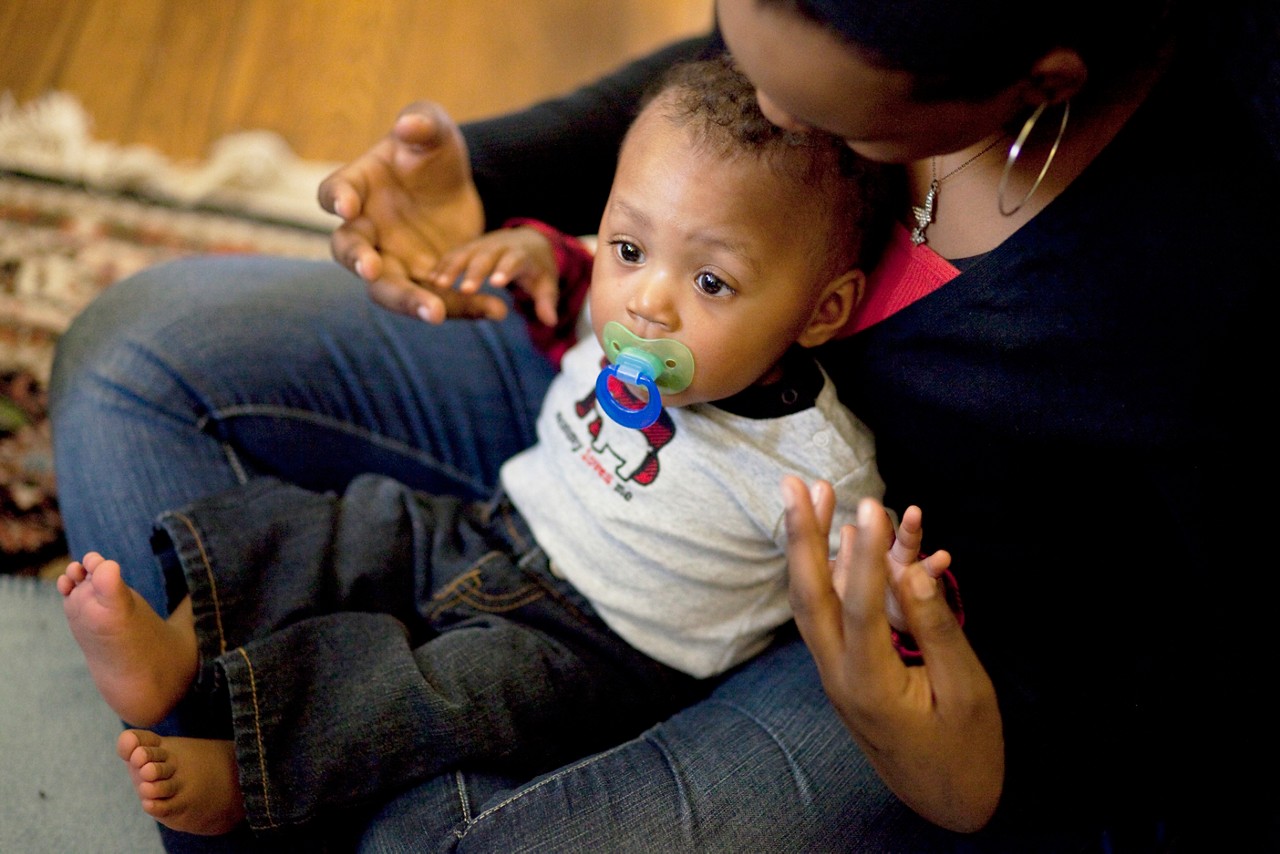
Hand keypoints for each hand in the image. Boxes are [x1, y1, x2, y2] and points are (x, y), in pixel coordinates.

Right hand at [318, 101, 490, 322]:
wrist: (458, 187)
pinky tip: (495, 310)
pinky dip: (465, 308)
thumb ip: (423, 123)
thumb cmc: (432, 152)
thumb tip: (410, 125)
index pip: (334, 192)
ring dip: (410, 302)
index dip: (336, 199)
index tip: (346, 206)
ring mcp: (392, 261)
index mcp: (358, 187)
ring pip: (389, 289)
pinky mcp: (424, 282)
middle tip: (371, 271)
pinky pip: (439, 300)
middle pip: (352, 253)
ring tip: (437, 313)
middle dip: (361, 263)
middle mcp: (367, 231)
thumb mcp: (436, 132)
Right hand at [427, 226, 561, 325]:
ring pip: (465, 253)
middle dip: (475, 271)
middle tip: (464, 290)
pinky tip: (430, 282)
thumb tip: (551, 321)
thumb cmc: (536, 268)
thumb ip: (546, 301)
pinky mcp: (466, 248)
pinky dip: (441, 266)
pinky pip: (452, 255)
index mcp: (522, 253)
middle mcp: (499, 245)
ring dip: (451, 267)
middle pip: (486, 256)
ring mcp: (481, 244)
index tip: (496, 283)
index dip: (505, 270)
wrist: (526, 240)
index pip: (515, 260)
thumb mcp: (546, 284)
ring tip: (439, 285)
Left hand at [782, 477, 1003, 832]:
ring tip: (812, 493)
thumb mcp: (966, 690)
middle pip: (810, 596)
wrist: (947, 798)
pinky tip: (846, 537)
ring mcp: (835, 671)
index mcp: (871, 684)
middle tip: (795, 483)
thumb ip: (936, 628)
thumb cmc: (965, 747)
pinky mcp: (844, 667)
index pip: (857, 608)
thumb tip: (910, 569)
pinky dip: (832, 571)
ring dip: (810, 546)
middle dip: (802, 537)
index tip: (870, 504)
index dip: (864, 554)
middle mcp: (840, 674)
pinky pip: (830, 612)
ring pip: (812, 600)